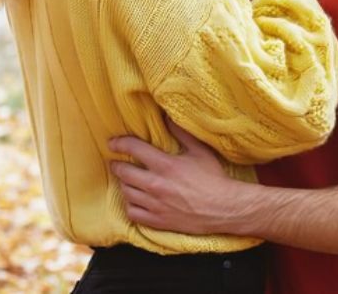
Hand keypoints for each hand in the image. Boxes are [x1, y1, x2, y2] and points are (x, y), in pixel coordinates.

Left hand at [108, 118, 247, 234]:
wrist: (225, 209)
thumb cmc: (214, 178)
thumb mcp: (200, 150)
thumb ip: (181, 132)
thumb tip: (167, 116)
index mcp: (165, 165)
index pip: (133, 149)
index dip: (119, 143)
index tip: (112, 143)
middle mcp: (156, 185)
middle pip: (124, 172)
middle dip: (117, 165)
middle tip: (116, 163)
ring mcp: (156, 205)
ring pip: (126, 192)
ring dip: (124, 184)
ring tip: (127, 180)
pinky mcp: (159, 221)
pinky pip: (133, 213)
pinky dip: (130, 206)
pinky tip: (135, 201)